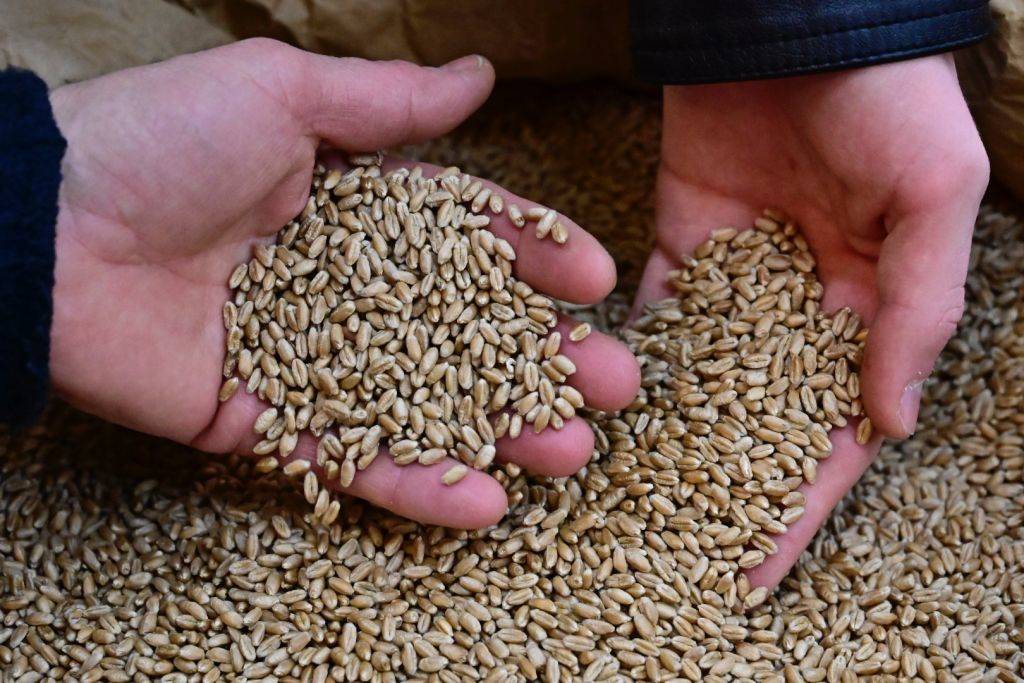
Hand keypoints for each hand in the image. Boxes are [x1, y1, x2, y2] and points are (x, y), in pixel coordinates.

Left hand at [49, 38, 639, 527]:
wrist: (42, 223)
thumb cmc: (158, 140)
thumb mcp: (280, 95)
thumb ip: (388, 106)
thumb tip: (479, 76)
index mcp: (351, 209)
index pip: (464, 240)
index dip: (531, 259)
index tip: (594, 282)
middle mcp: (340, 288)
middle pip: (461, 332)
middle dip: (541, 358)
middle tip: (614, 383)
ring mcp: (308, 361)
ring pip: (422, 404)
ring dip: (499, 433)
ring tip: (568, 454)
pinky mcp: (265, 423)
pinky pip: (349, 459)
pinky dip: (412, 485)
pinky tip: (482, 504)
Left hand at [634, 55, 987, 584]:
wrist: (792, 17)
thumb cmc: (889, 97)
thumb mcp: (934, 196)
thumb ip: (918, 308)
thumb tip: (887, 423)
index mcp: (866, 309)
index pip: (830, 430)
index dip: (795, 503)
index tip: (754, 570)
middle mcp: (796, 306)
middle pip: (754, 420)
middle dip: (718, 491)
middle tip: (667, 561)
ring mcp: (731, 276)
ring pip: (696, 376)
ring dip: (664, 437)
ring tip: (617, 504)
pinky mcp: (674, 242)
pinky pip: (650, 314)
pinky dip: (626, 361)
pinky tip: (592, 415)